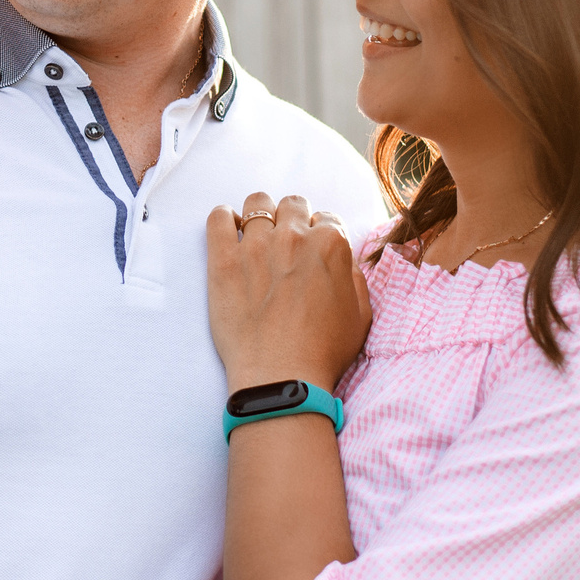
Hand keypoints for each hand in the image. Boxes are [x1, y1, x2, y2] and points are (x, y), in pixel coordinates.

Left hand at [205, 193, 370, 389]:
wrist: (281, 376)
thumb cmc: (323, 352)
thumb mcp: (361, 314)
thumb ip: (354, 275)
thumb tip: (343, 258)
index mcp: (331, 245)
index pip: (326, 218)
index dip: (319, 235)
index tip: (311, 251)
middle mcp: (294, 236)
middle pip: (292, 205)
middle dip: (292, 219)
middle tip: (285, 245)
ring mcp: (256, 244)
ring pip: (257, 203)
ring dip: (259, 214)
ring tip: (256, 235)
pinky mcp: (223, 258)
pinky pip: (218, 217)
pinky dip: (223, 218)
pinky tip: (229, 230)